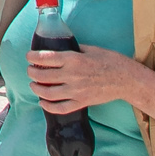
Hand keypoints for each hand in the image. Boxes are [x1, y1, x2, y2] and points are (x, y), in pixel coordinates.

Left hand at [24, 44, 143, 116]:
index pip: (45, 58)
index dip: (32, 57)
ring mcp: (76, 91)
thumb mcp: (90, 49)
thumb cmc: (110, 61)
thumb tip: (61, 47)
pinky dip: (48, 107)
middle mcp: (72, 75)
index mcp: (73, 59)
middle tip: (30, 71)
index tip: (28, 57)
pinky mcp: (82, 102)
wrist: (126, 79)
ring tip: (34, 85)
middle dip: (32, 73)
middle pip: (43, 76)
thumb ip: (74, 49)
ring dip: (37, 89)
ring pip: (48, 93)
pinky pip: (61, 107)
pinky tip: (43, 103)